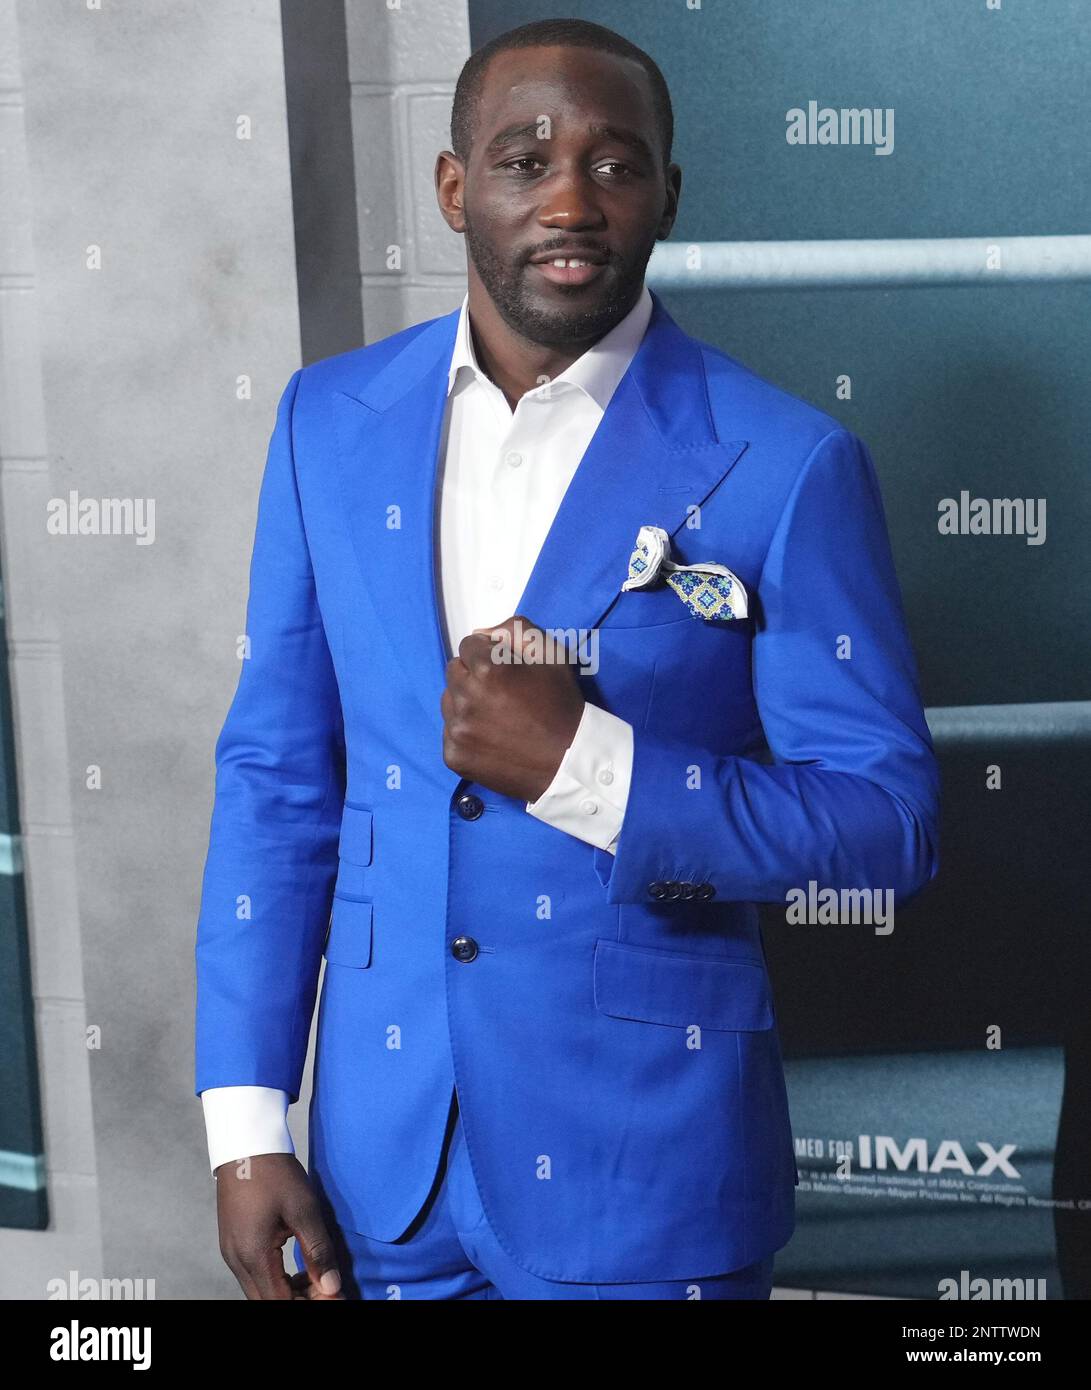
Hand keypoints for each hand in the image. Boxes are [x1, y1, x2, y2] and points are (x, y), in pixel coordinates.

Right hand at [215, 1152, 343, 1300]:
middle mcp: (237, 1261)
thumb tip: (332, 1287)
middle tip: (327, 1290)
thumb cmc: (275, 1173)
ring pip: (259, 1290)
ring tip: (315, 1280)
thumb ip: (318, 1252)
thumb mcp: (304, 1210)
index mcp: (253, 1254)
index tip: (333, 1296)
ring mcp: (231, 1254)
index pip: (280, 1301)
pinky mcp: (233, 1245)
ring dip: (286, 1292)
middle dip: (298, 1300)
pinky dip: (274, 1280)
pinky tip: (295, 1270)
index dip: (309, 1303)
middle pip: (267, 1300)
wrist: (245, 1145)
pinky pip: (254, 1275)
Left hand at [441, 614, 585, 801]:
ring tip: (494, 716)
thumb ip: (516, 630)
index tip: (505, 671)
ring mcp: (457, 729)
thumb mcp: (552, 655)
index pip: (469, 645)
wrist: (569, 762)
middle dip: (473, 675)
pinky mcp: (454, 755)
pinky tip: (490, 739)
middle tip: (499, 693)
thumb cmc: (561, 705)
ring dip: (465, 702)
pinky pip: (449, 732)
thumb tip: (481, 633)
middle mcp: (466, 696)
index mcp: (488, 668)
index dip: (489, 654)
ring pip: (448, 701)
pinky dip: (465, 733)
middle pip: (454, 671)